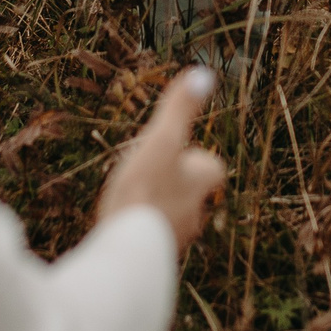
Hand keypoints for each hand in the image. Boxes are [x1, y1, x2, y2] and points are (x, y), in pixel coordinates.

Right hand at [96, 67, 228, 253]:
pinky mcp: (153, 256)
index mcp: (201, 184)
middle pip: (191, 192)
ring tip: (130, 199)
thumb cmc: (144, 190)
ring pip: (171, 216)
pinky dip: (141, 229)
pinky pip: (151, 238)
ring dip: (156, 207)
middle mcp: (195, 214)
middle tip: (148, 173)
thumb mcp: (161, 140)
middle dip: (174, 183)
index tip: (176, 151)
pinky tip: (120, 225)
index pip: (211, 166)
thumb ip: (180, 109)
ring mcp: (175, 238)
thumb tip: (204, 74)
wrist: (126, 251)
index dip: (195, 157)